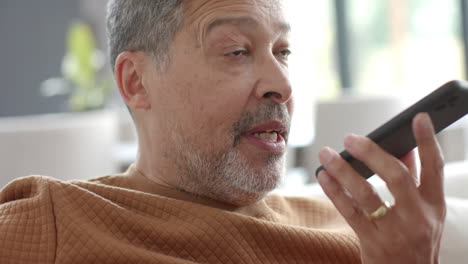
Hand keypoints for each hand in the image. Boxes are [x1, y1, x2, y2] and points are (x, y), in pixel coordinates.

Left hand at [317, 113, 445, 263]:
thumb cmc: (416, 238)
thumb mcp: (425, 211)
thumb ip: (415, 180)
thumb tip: (405, 147)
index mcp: (434, 204)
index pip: (435, 167)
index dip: (427, 141)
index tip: (419, 117)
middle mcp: (418, 217)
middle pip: (397, 176)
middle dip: (373, 153)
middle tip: (350, 138)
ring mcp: (395, 231)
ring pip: (367, 193)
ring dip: (343, 170)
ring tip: (326, 154)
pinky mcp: (373, 242)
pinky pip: (350, 212)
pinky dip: (335, 191)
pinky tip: (324, 176)